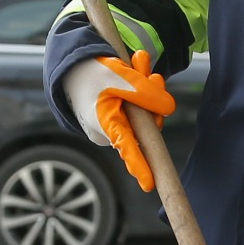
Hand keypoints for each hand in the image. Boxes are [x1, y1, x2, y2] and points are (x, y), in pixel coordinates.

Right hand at [60, 50, 175, 190]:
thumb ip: (144, 91)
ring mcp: (116, 125)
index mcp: (104, 124)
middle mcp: (110, 131)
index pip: (126, 147)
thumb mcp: (117, 75)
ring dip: (147, 86)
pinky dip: (142, 88)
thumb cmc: (91, 71)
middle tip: (151, 69)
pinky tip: (137, 66)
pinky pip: (139, 107)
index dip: (139, 165)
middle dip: (152, 96)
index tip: (149, 185)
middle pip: (145, 124)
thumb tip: (169, 108)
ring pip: (144, 112)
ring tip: (140, 60)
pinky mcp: (120, 117)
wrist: (74, 64)